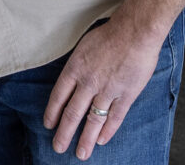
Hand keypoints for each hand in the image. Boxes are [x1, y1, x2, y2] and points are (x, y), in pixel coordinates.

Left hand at [43, 15, 167, 159]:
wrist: (135, 31)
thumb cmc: (110, 34)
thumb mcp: (83, 46)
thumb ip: (77, 65)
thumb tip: (71, 79)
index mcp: (75, 69)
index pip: (58, 97)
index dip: (52, 113)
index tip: (49, 125)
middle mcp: (88, 83)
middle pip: (72, 113)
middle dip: (64, 133)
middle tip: (58, 147)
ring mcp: (107, 90)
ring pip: (93, 120)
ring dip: (85, 139)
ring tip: (80, 154)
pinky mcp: (126, 95)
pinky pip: (115, 117)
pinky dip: (108, 131)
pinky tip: (101, 141)